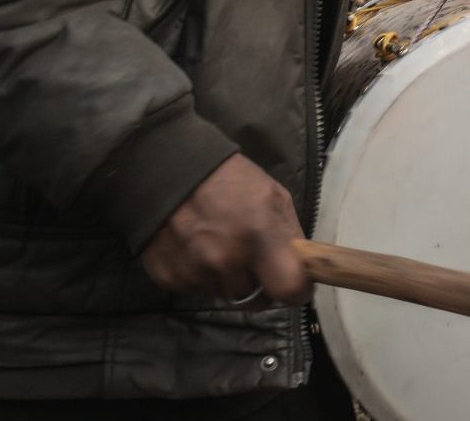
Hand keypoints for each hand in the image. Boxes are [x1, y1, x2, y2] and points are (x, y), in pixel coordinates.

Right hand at [140, 155, 309, 304]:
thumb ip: (289, 236)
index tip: (298, 287)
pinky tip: (198, 250)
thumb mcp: (274, 197)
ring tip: (222, 248)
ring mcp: (194, 271)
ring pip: (226, 296)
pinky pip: (197, 291)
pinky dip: (203, 277)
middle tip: (255, 261)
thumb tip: (301, 269)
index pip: (288, 289)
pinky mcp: (169, 278)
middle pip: (256, 298)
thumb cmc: (231, 181)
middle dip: (261, 285)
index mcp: (259, 235)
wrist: (170, 171)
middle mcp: (225, 259)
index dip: (298, 292)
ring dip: (230, 280)